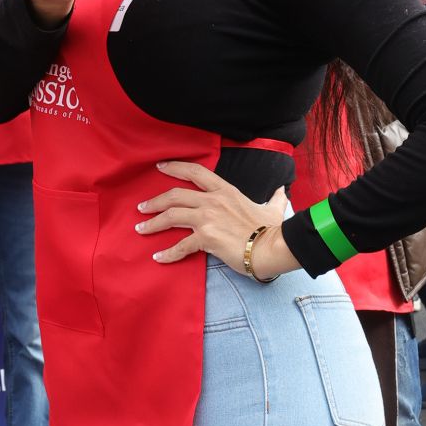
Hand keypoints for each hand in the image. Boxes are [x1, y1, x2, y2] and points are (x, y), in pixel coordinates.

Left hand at [135, 162, 292, 277]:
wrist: (272, 247)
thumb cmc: (272, 229)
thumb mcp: (275, 208)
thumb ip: (276, 198)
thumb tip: (284, 191)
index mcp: (225, 191)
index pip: (195, 172)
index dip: (175, 167)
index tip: (160, 167)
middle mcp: (212, 201)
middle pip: (175, 195)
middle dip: (154, 201)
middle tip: (141, 207)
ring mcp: (207, 218)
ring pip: (171, 216)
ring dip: (152, 223)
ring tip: (141, 229)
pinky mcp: (206, 238)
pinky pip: (180, 246)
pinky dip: (167, 253)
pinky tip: (158, 258)